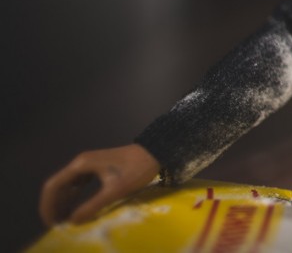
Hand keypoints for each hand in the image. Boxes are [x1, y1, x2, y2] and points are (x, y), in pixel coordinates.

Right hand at [39, 144, 160, 226]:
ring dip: (63, 202)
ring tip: (64, 221)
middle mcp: (81, 163)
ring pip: (68, 185)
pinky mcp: (97, 168)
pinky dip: (74, 197)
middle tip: (56, 226)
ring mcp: (89, 164)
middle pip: (58, 185)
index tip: (50, 223)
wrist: (156, 152)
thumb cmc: (136, 170)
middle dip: (54, 206)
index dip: (47, 205)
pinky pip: (79, 184)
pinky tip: (76, 209)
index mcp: (81, 165)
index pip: (53, 185)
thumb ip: (93, 206)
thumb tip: (72, 222)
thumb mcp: (115, 190)